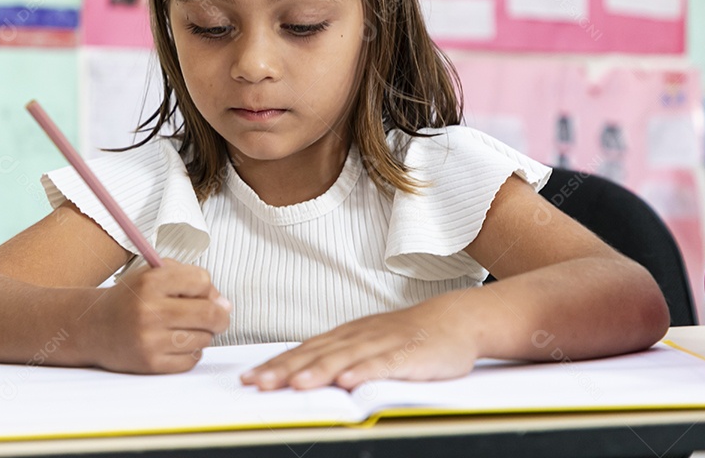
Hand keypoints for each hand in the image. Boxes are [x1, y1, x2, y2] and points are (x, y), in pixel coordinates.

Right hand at [83, 259, 230, 373]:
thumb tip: (225, 305)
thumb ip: (190, 280)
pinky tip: (176, 344)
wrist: (93, 327)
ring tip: (186, 328)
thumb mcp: (154, 275)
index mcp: (151, 282)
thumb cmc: (131, 298)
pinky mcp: (150, 364)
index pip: (202, 281)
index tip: (204, 295)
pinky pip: (192, 360)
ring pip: (204, 338)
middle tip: (217, 317)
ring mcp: (150, 340)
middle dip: (220, 316)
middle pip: (210, 314)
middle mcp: (149, 310)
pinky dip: (191, 352)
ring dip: (203, 334)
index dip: (208, 289)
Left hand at [240, 290, 479, 390]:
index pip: (304, 351)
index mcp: (346, 336)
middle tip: (257, 383)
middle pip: (316, 354)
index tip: (249, 378)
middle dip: (284, 369)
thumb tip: (300, 375)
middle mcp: (358, 337)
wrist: (454, 320)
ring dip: (317, 370)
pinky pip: (384, 364)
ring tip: (294, 383)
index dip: (276, 365)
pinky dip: (365, 371)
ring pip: (344, 358)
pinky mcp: (408, 354)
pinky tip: (348, 381)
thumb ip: (338, 358)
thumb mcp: (367, 344)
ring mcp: (383, 344)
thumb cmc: (408, 336)